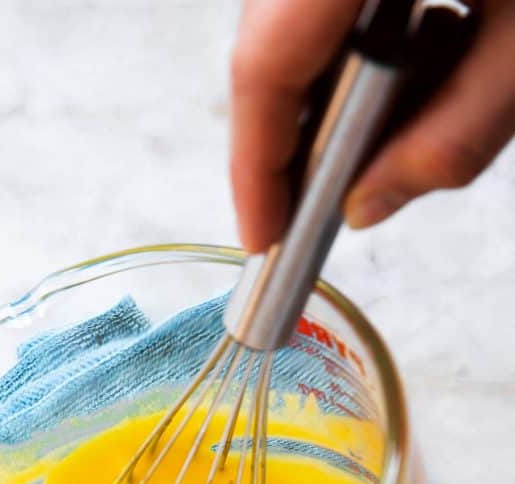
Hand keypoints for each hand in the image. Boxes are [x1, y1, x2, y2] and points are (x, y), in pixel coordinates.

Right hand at [230, 0, 514, 250]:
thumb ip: (454, 135)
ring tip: (391, 132)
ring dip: (337, 84)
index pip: (267, 63)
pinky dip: (368, 33)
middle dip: (296, 131)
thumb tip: (369, 203)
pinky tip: (426, 56)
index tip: (264, 236)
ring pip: (301, 11)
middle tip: (319, 203)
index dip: (254, 165)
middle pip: (272, 35)